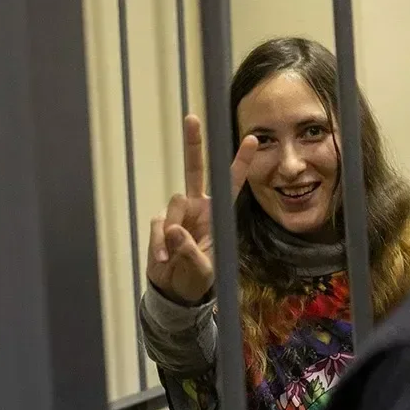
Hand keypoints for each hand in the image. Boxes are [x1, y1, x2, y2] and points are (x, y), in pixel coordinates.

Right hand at [145, 114, 256, 303]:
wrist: (175, 292)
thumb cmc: (197, 278)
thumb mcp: (203, 270)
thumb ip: (190, 251)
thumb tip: (173, 230)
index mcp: (217, 214)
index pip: (231, 184)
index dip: (241, 162)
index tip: (252, 139)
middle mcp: (198, 207)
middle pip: (195, 170)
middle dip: (193, 144)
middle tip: (192, 118)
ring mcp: (178, 213)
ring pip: (174, 204)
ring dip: (173, 232)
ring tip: (176, 257)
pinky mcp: (160, 223)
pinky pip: (158, 225)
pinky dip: (159, 244)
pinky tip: (164, 259)